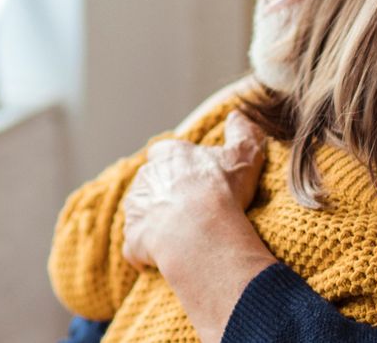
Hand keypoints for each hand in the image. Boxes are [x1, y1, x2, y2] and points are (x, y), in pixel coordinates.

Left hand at [120, 111, 267, 268]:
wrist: (199, 231)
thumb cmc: (221, 191)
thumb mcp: (244, 155)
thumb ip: (242, 132)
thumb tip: (238, 115)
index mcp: (168, 155)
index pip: (166, 153)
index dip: (180, 166)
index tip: (195, 179)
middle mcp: (146, 177)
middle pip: (152, 183)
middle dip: (166, 194)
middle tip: (192, 212)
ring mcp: (136, 208)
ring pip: (142, 213)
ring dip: (156, 223)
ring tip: (181, 238)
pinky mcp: (132, 237)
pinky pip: (136, 246)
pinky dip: (146, 253)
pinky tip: (163, 262)